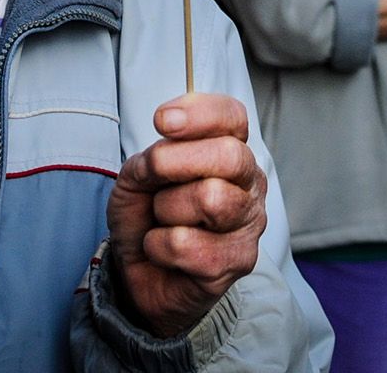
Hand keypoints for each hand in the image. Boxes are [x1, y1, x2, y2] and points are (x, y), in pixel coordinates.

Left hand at [105, 92, 265, 338]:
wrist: (139, 273)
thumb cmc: (146, 216)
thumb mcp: (137, 176)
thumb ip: (152, 159)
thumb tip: (162, 155)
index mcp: (230, 152)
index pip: (233, 116)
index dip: (199, 112)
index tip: (162, 121)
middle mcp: (249, 185)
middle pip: (229, 155)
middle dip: (175, 162)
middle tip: (151, 176)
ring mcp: (248, 226)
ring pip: (210, 199)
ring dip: (166, 209)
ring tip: (163, 220)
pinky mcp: (237, 264)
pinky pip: (187, 244)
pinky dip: (158, 246)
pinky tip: (164, 251)